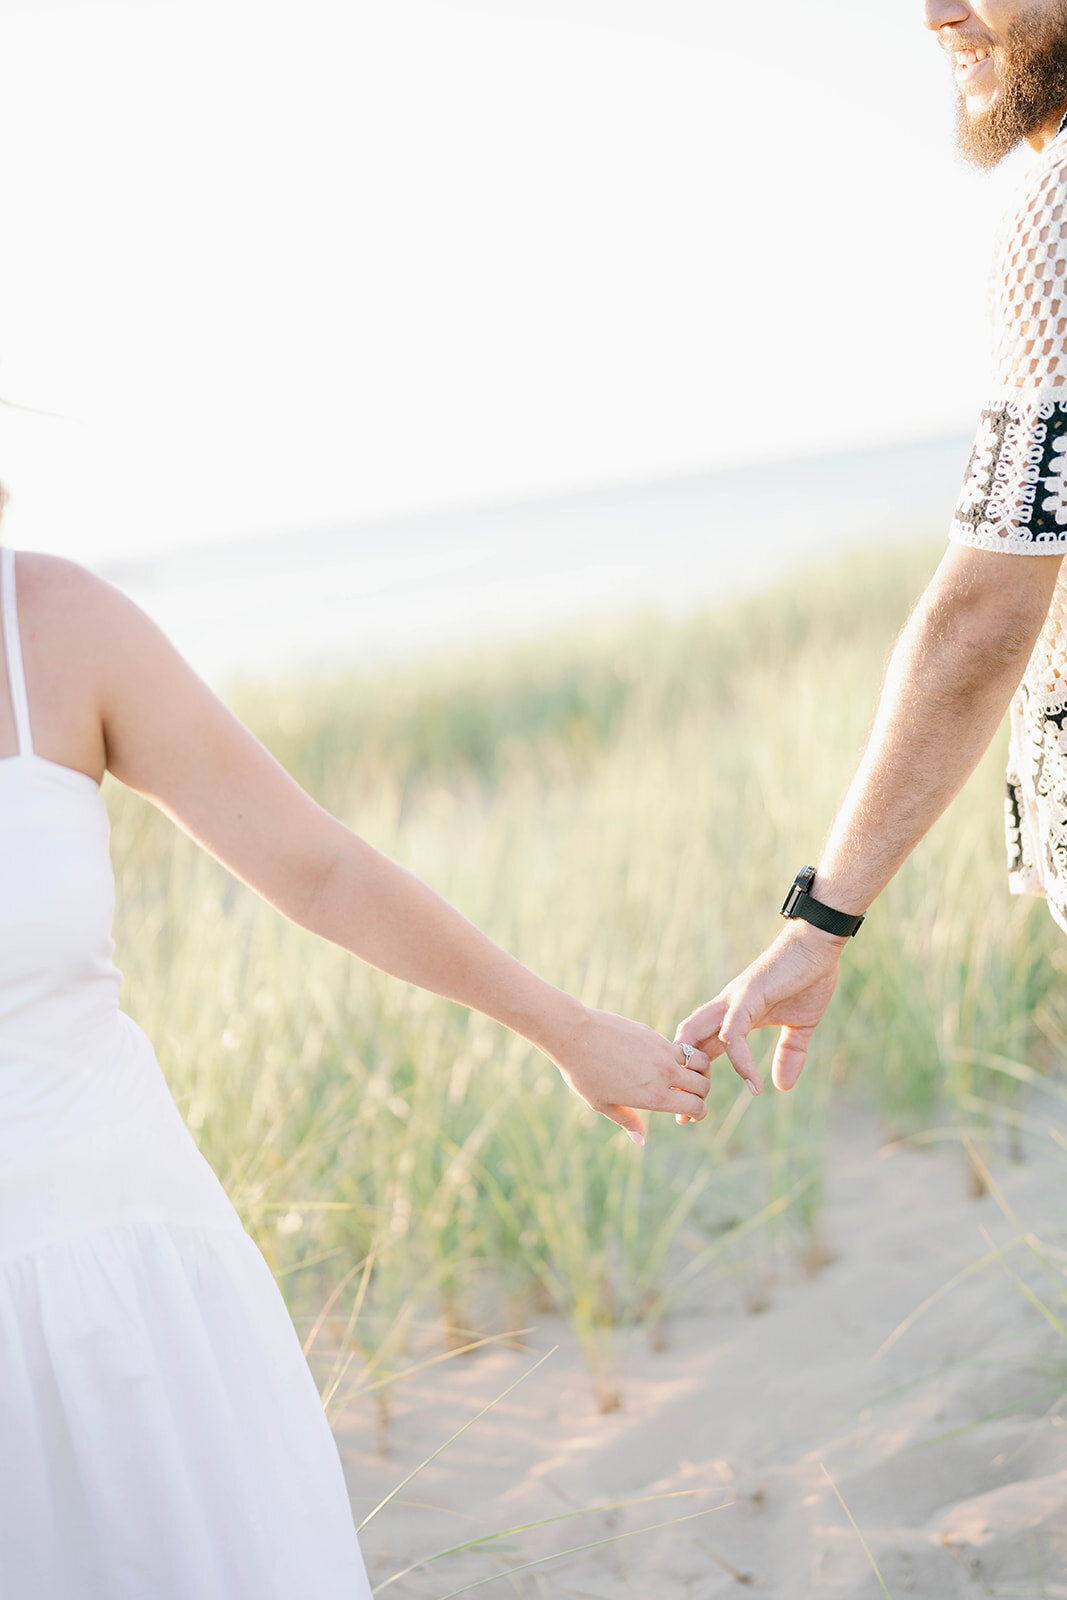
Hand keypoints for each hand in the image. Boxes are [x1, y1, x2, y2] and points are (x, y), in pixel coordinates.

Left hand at [549, 1007, 711, 1145]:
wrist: (575, 1035)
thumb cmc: (583, 1073)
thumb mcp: (602, 1103)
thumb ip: (627, 1120)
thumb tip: (641, 1140)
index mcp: (654, 1096)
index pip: (696, 1106)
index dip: (699, 1113)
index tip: (691, 1114)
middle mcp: (664, 1073)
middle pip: (703, 1085)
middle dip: (702, 1093)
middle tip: (690, 1096)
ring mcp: (662, 1051)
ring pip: (699, 1061)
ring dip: (699, 1070)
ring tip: (687, 1075)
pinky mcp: (654, 1035)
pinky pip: (679, 1047)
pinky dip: (682, 1056)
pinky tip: (665, 1060)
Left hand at [674, 921, 844, 1101]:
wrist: (818, 946)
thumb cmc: (807, 979)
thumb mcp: (800, 1026)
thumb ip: (790, 1054)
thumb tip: (783, 1087)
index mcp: (733, 1016)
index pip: (703, 1051)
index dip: (694, 1080)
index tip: (691, 1113)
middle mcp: (725, 1009)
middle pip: (686, 1042)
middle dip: (681, 1077)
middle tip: (684, 1114)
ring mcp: (734, 1001)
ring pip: (695, 1033)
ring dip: (695, 1066)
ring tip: (702, 1099)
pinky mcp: (748, 995)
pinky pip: (734, 1032)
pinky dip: (740, 1059)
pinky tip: (752, 1083)